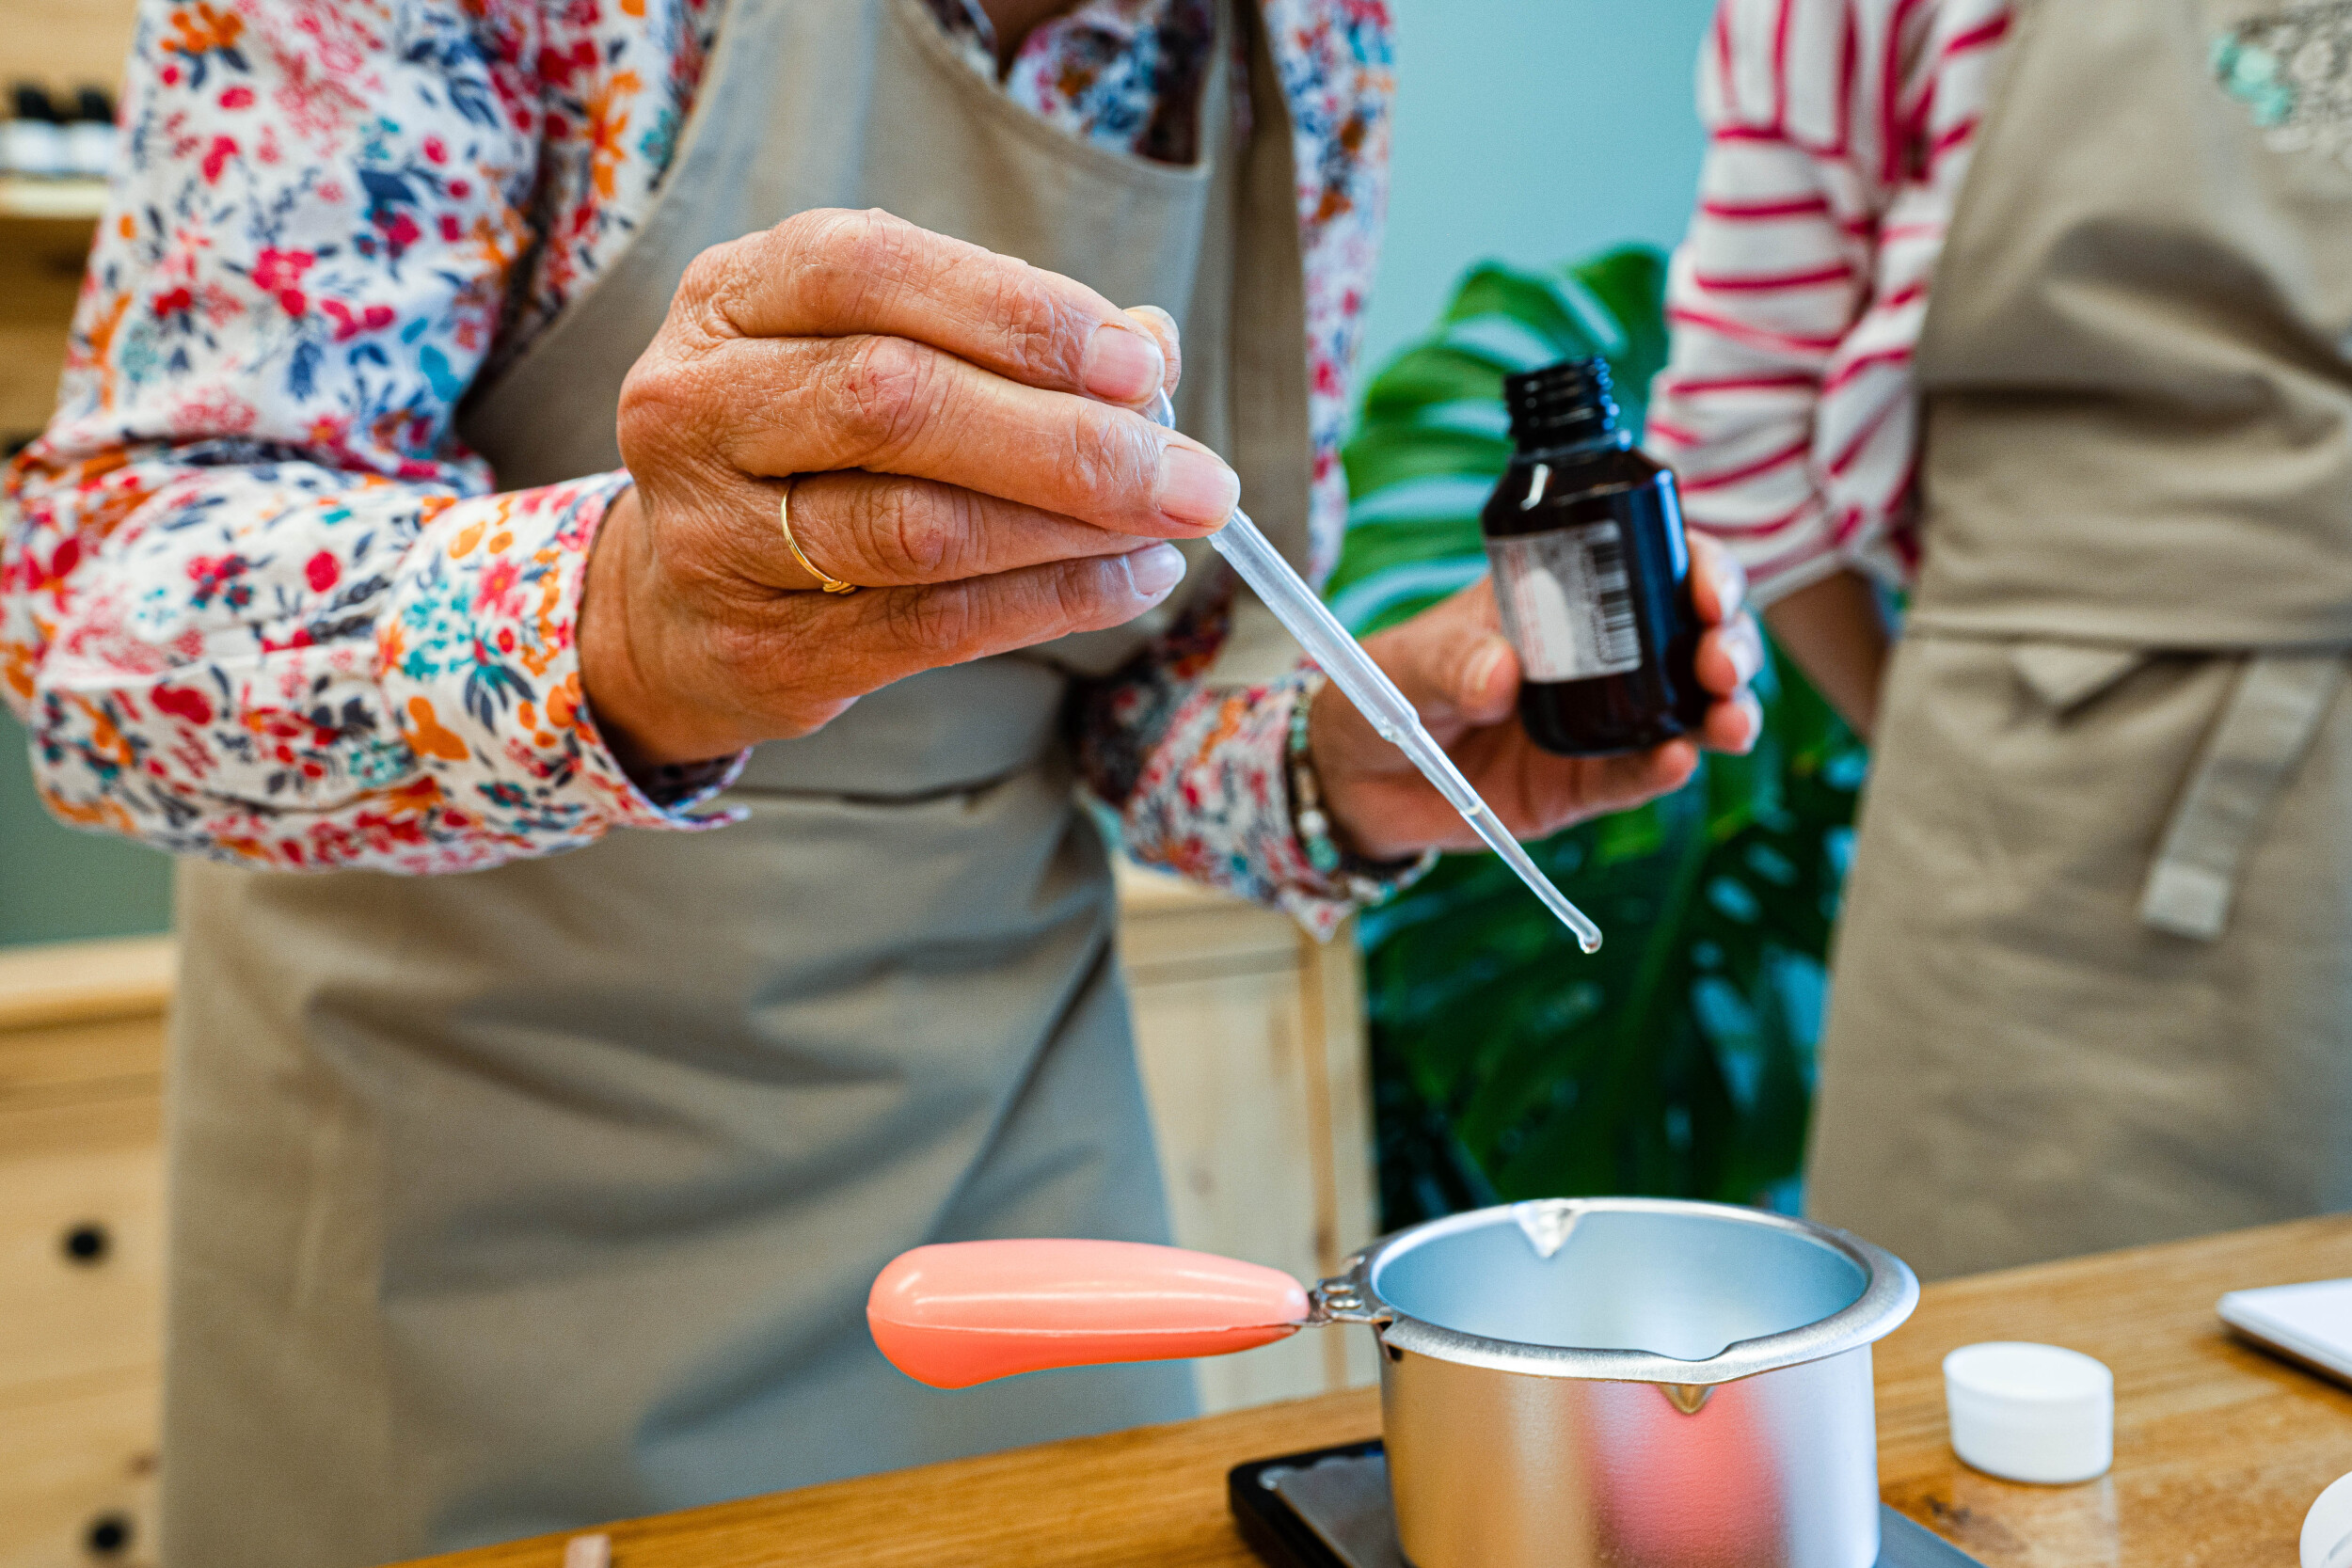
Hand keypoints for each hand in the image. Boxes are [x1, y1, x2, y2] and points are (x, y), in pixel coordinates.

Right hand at [581, 209, 1224, 768]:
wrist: (678, 605)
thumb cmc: (809, 451)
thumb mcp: (877, 354)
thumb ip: (1004, 338)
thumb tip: (1154, 350)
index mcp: (730, 297)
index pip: (870, 271)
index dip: (1015, 313)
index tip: (1140, 363)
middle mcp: (700, 404)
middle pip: (896, 401)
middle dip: (1069, 437)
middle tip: (1192, 473)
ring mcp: (715, 533)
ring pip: (919, 526)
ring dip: (1071, 528)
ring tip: (1170, 523)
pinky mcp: (764, 646)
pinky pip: (934, 625)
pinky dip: (1054, 601)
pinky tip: (1130, 581)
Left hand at [1311, 533, 1764, 860]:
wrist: (1356, 777)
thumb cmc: (1384, 690)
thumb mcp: (1405, 663)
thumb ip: (1447, 663)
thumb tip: (1501, 674)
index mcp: (1562, 598)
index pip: (1649, 564)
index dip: (1697, 567)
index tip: (1706, 587)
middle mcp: (1596, 656)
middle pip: (1690, 635)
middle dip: (1728, 641)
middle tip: (1720, 661)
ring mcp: (1597, 721)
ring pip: (1686, 708)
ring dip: (1723, 709)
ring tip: (1729, 720)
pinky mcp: (1583, 784)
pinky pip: (1634, 776)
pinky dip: (1663, 770)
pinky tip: (1678, 762)